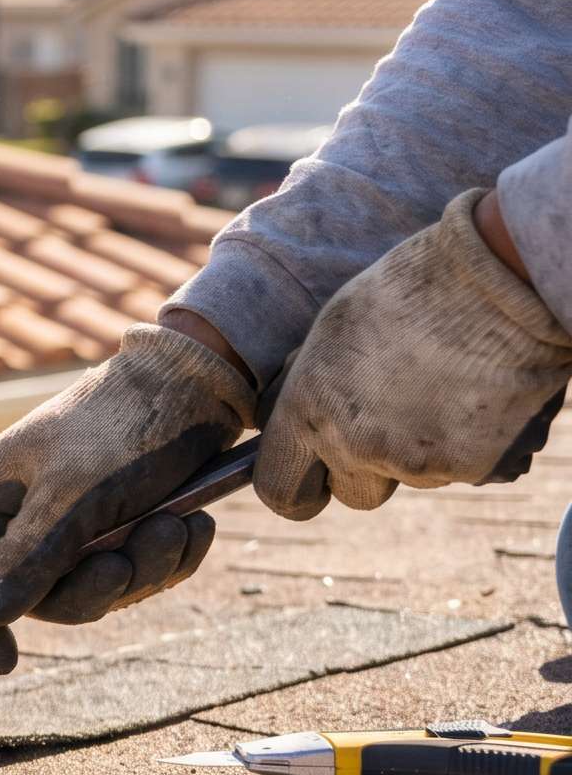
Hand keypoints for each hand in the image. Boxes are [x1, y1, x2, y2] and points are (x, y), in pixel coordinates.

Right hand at [0, 324, 255, 673]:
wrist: (205, 378)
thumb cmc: (126, 425)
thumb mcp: (74, 494)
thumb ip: (29, 555)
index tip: (6, 661)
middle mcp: (28, 507)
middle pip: (39, 591)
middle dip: (93, 586)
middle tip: (131, 562)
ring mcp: (79, 514)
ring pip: (97, 582)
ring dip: (144, 567)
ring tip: (179, 528)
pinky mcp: (127, 515)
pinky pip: (138, 566)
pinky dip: (170, 555)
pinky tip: (196, 526)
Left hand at [257, 189, 571, 518]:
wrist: (497, 280)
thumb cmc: (411, 289)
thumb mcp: (334, 331)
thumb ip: (312, 387)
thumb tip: (294, 417)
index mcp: (309, 410)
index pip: (278, 488)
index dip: (296, 491)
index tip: (310, 486)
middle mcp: (355, 444)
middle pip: (354, 493)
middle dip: (369, 471)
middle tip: (395, 423)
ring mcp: (416, 461)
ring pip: (415, 477)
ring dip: (424, 448)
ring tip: (445, 387)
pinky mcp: (474, 467)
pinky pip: (466, 469)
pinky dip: (473, 443)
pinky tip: (480, 395)